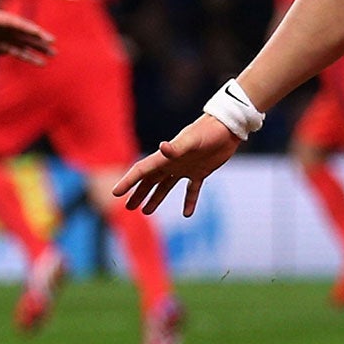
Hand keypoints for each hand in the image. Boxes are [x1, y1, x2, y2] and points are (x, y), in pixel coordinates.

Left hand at [0, 6, 54, 63]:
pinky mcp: (0, 48)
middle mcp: (1, 26)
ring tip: (52, 54)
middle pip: (23, 32)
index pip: (15, 23)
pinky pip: (17, 52)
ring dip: (38, 48)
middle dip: (38, 38)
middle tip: (53, 44)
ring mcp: (2, 37)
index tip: (41, 34)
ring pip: (24, 43)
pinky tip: (40, 62)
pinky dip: (29, 57)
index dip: (29, 28)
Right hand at [113, 114, 241, 215]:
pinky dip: (189, 201)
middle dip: (138, 193)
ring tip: (146, 211)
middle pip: (150, 181)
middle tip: (127, 207)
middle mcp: (172, 163)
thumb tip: (161, 147)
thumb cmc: (208, 132)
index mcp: (166, 157)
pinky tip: (187, 214)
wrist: (228, 129)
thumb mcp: (192, 140)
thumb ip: (176, 147)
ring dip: (156, 198)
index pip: (142, 170)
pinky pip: (192, 190)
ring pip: (166, 186)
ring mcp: (186, 168)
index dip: (128, 181)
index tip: (115, 193)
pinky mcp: (201, 172)